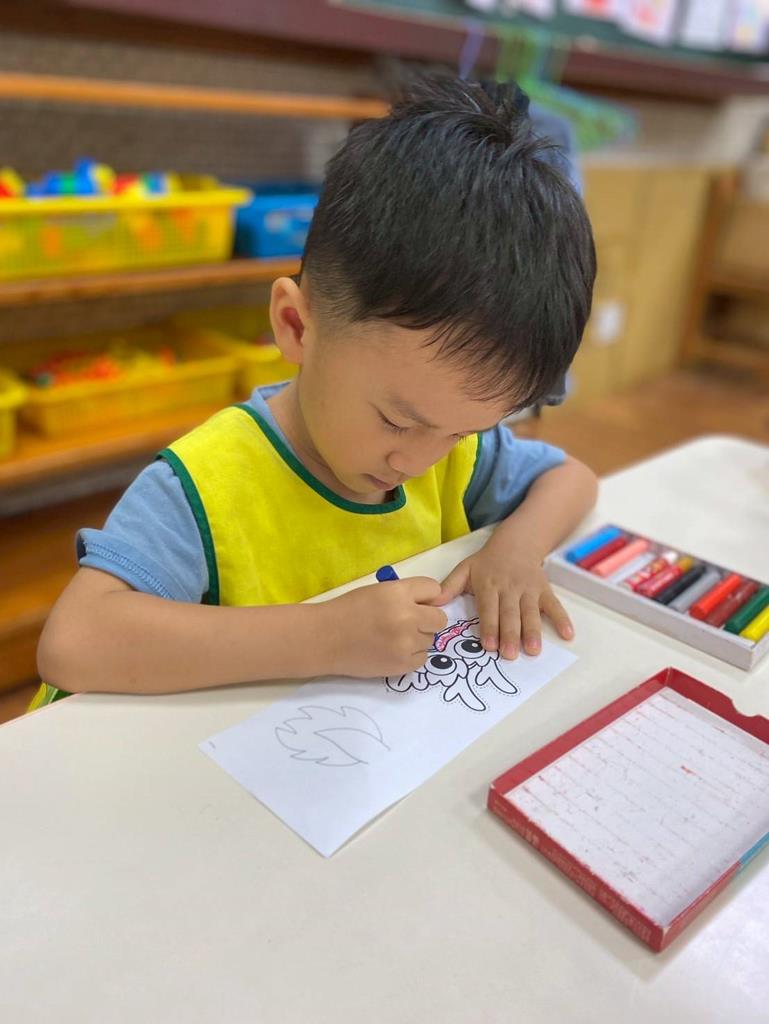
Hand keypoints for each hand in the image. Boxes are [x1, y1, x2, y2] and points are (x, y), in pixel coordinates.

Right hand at [323, 577, 447, 677]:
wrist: (325, 638)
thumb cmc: (348, 610)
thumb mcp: (378, 590)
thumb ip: (406, 594)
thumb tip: (432, 603)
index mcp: (399, 593)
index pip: (434, 590)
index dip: (426, 597)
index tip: (417, 603)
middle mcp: (407, 617)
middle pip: (439, 618)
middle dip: (427, 620)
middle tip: (409, 623)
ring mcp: (406, 643)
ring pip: (430, 640)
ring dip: (417, 638)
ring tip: (394, 638)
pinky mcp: (402, 664)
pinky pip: (422, 658)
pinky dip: (411, 655)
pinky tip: (393, 650)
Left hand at [436, 541, 572, 659]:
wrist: (517, 542)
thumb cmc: (487, 562)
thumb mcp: (465, 569)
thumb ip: (449, 586)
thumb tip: (433, 602)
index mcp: (488, 584)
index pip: (488, 608)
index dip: (489, 626)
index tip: (489, 645)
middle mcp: (509, 588)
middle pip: (510, 613)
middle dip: (510, 634)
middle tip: (509, 655)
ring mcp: (529, 589)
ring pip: (531, 612)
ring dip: (532, 631)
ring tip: (533, 650)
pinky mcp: (544, 590)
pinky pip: (554, 605)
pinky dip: (562, 619)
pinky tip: (568, 634)